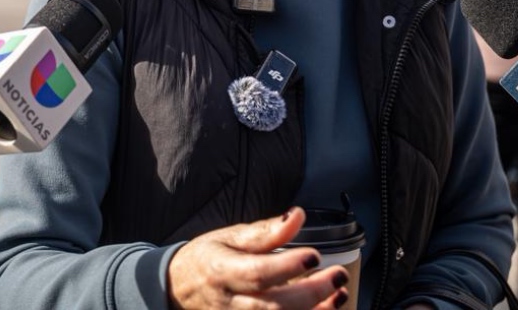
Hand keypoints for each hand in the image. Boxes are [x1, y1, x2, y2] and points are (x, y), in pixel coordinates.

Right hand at [167, 206, 349, 308]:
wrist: (178, 288)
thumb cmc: (208, 259)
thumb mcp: (230, 237)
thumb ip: (266, 232)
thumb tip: (297, 216)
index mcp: (222, 271)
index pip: (256, 273)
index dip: (287, 267)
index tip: (314, 256)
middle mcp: (229, 303)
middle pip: (272, 307)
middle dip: (310, 294)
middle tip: (338, 276)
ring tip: (339, 295)